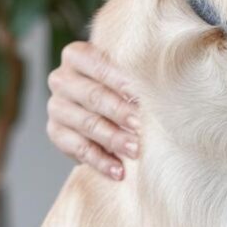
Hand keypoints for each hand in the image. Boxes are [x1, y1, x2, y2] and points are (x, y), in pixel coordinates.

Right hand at [46, 42, 139, 180]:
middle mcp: (62, 79)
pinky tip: (119, 171)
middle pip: (94, 96)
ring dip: (114, 139)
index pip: (100, 65)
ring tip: (137, 150)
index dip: (123, 81)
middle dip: (121, 112)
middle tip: (143, 126)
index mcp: (77, 55)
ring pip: (87, 124)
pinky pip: (78, 149)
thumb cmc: (126, 85)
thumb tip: (169, 77)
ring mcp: (57, 107)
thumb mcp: (130, 72)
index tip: (145, 96)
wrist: (109, 109)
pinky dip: (100, 161)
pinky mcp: (57, 133)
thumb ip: (142, 71)